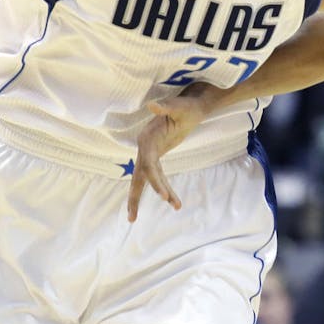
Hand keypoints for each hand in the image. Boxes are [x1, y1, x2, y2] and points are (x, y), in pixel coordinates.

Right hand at [125, 87, 213, 221]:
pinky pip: (159, 176)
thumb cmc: (186, 105)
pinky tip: (175, 201)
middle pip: (138, 177)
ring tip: (176, 206)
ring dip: (160, 193)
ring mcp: (150, 153)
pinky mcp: (158, 156)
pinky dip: (165, 188)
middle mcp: (145, 147)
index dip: (154, 181)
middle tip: (132, 218)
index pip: (148, 165)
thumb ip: (166, 107)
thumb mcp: (179, 106)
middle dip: (135, 198)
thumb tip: (152, 105)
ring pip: (148, 180)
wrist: (191, 105)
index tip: (164, 196)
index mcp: (147, 138)